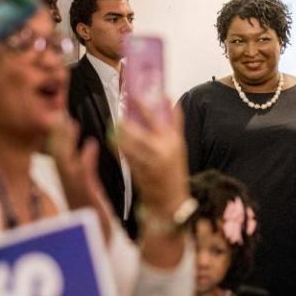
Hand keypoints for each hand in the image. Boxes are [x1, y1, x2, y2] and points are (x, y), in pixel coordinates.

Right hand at [46, 112, 112, 243]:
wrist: (100, 244)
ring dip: (66, 143)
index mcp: (68, 182)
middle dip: (57, 133)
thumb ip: (87, 167)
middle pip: (56, 154)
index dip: (57, 134)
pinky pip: (83, 176)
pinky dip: (86, 159)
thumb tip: (89, 145)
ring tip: (69, 122)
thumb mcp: (89, 189)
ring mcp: (75, 191)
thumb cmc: (96, 216)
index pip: (58, 153)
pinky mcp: (87, 197)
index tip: (58, 114)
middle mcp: (67, 185)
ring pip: (65, 162)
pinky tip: (91, 145)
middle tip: (59, 111)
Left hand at [118, 97, 189, 218]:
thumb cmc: (176, 170)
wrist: (171, 200)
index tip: (133, 95)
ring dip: (119, 135)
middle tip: (120, 115)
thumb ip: (176, 122)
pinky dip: (119, 147)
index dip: (142, 105)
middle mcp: (159, 151)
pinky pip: (125, 156)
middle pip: (136, 132)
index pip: (155, 118)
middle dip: (125, 123)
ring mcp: (147, 162)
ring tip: (116, 127)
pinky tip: (115, 141)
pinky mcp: (137, 172)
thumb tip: (169, 100)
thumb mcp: (180, 144)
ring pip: (127, 144)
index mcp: (171, 141)